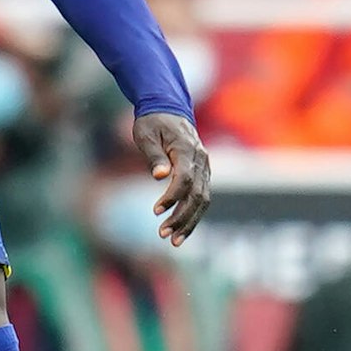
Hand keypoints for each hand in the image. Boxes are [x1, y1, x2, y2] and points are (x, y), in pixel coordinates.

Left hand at [133, 110, 210, 245]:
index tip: (155, 212)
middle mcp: (201, 160)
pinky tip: (182, 230)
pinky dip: (194, 215)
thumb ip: (153, 155)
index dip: (171, 197)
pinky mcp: (203, 173)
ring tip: (174, 241)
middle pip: (197, 195)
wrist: (168, 109)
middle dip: (182, 217)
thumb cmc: (151, 122)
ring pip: (203, 200)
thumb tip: (159, 176)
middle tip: (163, 235)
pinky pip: (202, 197)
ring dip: (190, 222)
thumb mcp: (145, 134)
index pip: (184, 180)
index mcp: (186, 150)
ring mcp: (205, 167)